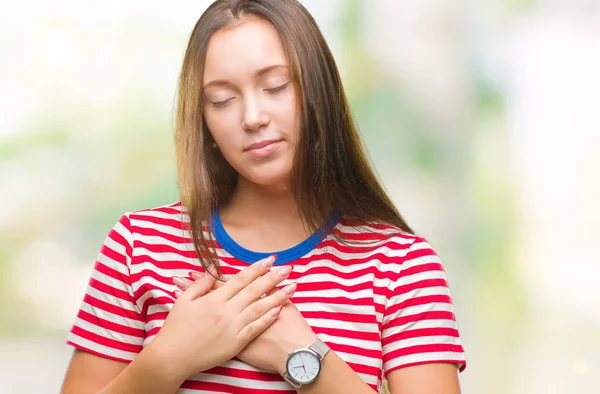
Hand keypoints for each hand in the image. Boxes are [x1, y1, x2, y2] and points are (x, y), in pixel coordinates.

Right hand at [150, 255, 294, 380]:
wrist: (172, 357)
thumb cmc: (176, 329)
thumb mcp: (183, 301)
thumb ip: (200, 285)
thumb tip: (214, 269)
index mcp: (213, 299)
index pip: (240, 279)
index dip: (257, 268)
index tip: (270, 259)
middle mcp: (225, 311)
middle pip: (254, 290)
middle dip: (273, 278)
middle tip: (288, 268)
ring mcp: (232, 328)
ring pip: (259, 308)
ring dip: (277, 296)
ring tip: (293, 287)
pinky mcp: (235, 344)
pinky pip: (255, 329)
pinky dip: (267, 319)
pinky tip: (280, 310)